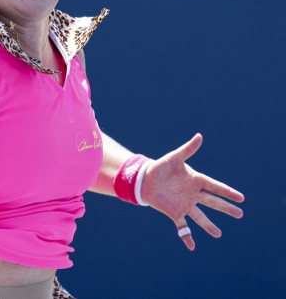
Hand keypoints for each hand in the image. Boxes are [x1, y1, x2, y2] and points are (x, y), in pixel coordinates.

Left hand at [141, 134, 243, 250]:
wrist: (144, 179)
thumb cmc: (160, 167)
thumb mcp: (174, 158)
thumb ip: (187, 150)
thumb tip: (199, 136)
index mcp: (196, 180)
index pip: (215, 186)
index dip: (227, 192)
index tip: (241, 198)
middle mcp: (193, 194)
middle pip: (212, 202)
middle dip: (225, 208)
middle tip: (240, 214)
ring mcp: (184, 204)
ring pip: (200, 217)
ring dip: (208, 225)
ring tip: (218, 234)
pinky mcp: (174, 212)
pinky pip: (182, 227)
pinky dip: (186, 236)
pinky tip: (192, 247)